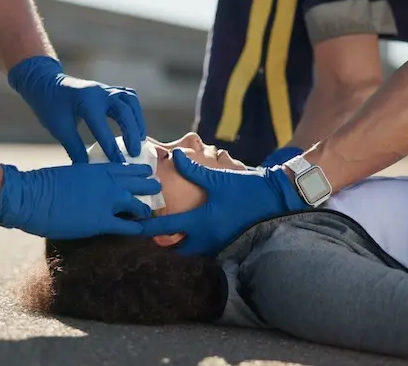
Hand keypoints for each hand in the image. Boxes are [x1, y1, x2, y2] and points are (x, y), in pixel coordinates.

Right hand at [0, 163, 160, 238]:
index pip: (127, 168)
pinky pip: (127, 226)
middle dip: (149, 186)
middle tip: (157, 188)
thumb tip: (87, 184)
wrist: (30, 196)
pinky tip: (141, 230)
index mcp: (98, 169)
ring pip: (138, 203)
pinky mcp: (101, 222)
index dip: (139, 171)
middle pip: (138, 182)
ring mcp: (107, 202)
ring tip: (150, 210)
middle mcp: (108, 182)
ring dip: (146, 207)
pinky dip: (136, 228)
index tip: (147, 172)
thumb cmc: (42, 185)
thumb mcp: (69, 173)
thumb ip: (85, 177)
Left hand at [8, 56, 145, 162]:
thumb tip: (87, 170)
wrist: (46, 83)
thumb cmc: (50, 107)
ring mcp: (106, 89)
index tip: (119, 163)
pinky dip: (135, 112)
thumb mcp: (60, 129)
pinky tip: (135, 126)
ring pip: (130, 102)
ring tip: (139, 140)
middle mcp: (100, 92)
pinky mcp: (109, 89)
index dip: (111, 147)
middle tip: (134, 154)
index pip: (102, 126)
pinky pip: (129, 98)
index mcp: (85, 101)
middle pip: (124, 111)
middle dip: (131, 133)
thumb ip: (75, 148)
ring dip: (137, 121)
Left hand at [140, 149, 307, 255]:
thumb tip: (174, 156)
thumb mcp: (218, 178)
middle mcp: (207, 238)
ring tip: (168, 235)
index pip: (167, 228)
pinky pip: (205, 248)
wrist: (275, 199)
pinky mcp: (227, 243)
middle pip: (177, 249)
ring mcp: (218, 244)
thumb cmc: (245, 188)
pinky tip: (192, 233)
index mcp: (201, 221)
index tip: (133, 225)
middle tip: (152, 233)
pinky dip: (195, 243)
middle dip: (164, 244)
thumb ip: (193, 169)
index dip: (147, 227)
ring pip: (191, 251)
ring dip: (179, 245)